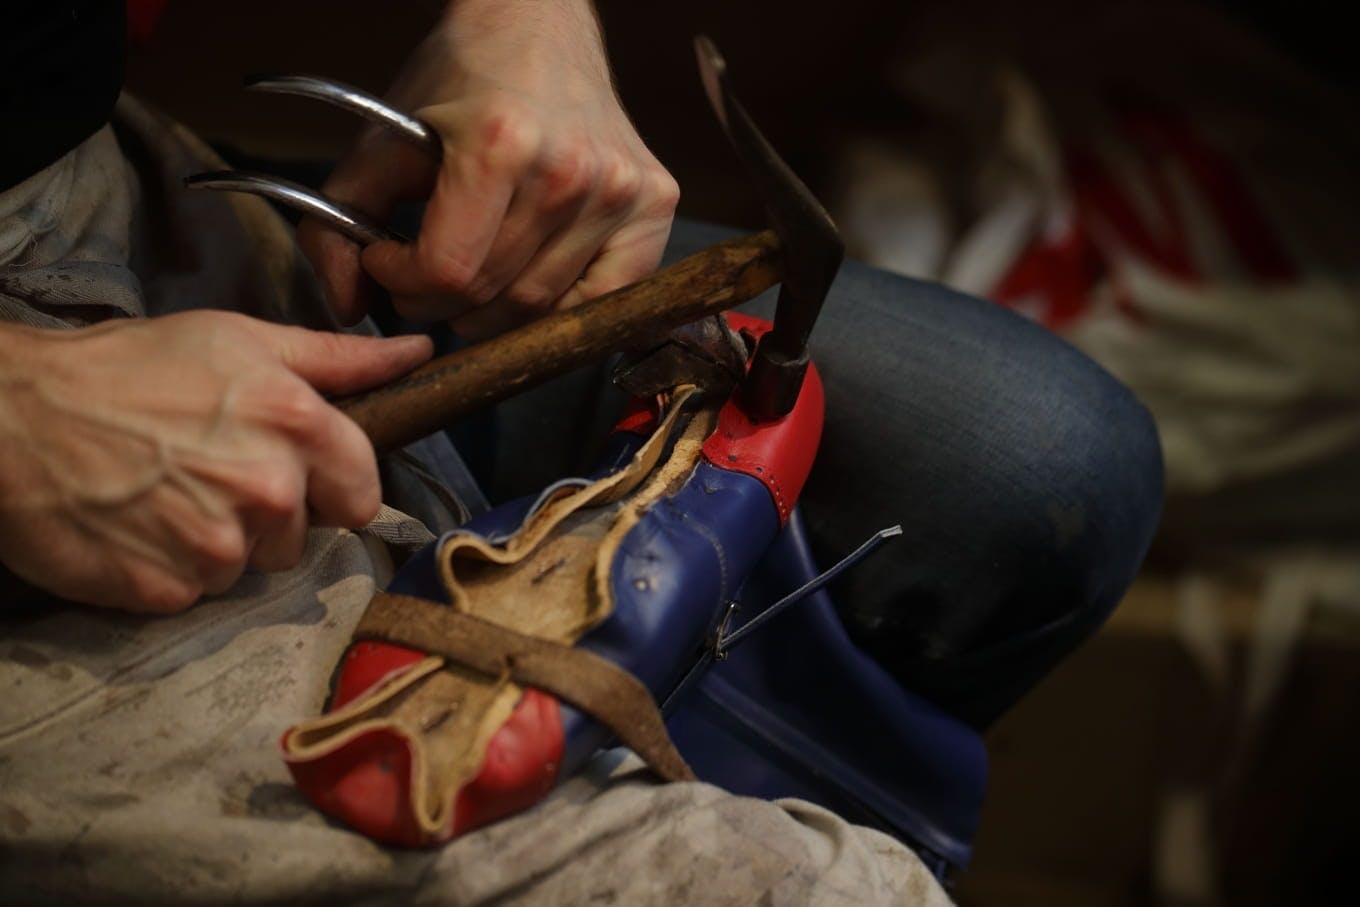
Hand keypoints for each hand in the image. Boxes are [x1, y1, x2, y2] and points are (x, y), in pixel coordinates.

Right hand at [0, 312, 431, 612]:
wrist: (14, 416)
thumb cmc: (130, 367)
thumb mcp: (242, 341)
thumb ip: (339, 359)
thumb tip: (415, 357)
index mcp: (297, 425)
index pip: (364, 493)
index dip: (332, 485)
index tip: (295, 471)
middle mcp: (268, 490)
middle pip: (307, 534)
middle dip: (274, 512)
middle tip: (212, 471)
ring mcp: (218, 546)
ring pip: (253, 565)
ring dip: (221, 540)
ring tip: (169, 493)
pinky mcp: (168, 589)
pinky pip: (198, 592)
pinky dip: (173, 567)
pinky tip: (141, 524)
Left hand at [298, 0, 679, 338]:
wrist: (538, 23)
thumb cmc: (462, 77)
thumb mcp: (383, 138)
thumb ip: (341, 221)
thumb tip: (346, 307)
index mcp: (500, 145)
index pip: (449, 271)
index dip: (404, 283)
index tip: (390, 260)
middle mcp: (571, 171)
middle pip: (495, 295)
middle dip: (443, 301)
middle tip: (427, 277)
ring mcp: (620, 190)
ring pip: (544, 306)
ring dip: (496, 311)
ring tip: (474, 277)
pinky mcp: (655, 201)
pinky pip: (608, 296)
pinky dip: (564, 309)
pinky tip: (531, 284)